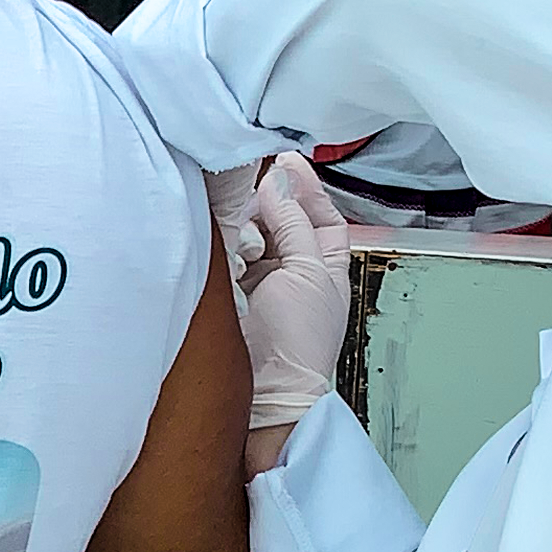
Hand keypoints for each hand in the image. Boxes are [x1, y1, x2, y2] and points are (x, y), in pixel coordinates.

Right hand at [213, 152, 350, 426]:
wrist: (265, 390)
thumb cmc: (298, 343)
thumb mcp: (308, 272)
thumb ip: (294, 223)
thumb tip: (278, 183)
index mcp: (327, 268)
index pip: (321, 216)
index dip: (306, 188)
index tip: (285, 161)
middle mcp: (295, 272)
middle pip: (282, 220)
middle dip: (268, 202)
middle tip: (251, 183)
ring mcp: (261, 282)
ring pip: (252, 234)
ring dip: (246, 223)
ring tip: (239, 216)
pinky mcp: (231, 292)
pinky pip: (227, 254)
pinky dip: (227, 244)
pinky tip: (224, 241)